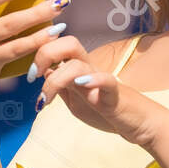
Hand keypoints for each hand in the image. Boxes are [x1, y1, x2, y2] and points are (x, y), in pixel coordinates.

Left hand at [31, 30, 165, 147]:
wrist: (138, 124)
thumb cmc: (107, 111)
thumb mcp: (75, 101)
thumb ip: (61, 86)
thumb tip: (45, 71)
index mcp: (78, 70)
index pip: (58, 46)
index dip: (39, 52)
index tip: (30, 75)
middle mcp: (89, 70)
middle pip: (68, 43)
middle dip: (44, 54)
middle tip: (33, 76)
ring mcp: (101, 80)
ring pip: (77, 64)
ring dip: (55, 80)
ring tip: (45, 100)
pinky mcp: (114, 94)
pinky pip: (106, 80)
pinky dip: (93, 80)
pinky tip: (81, 85)